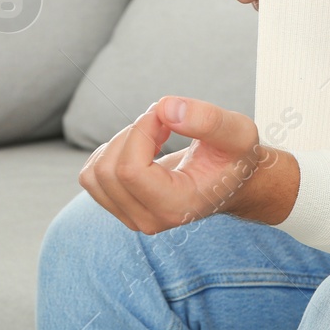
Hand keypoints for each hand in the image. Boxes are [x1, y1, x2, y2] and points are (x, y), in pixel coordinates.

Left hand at [78, 96, 295, 232]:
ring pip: (95, 173)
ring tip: (154, 137)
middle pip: (108, 171)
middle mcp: (150, 220)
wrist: (230, 179)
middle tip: (164, 123)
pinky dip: (111, 151)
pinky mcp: (119, 206)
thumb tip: (165, 108)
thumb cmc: (234, 157)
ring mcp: (131, 217)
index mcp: (178, 207)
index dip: (140, 132)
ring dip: (120, 142)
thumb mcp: (237, 132)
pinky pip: (91, 174)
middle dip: (132, 133)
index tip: (166, 116)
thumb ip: (208, 120)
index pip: (130, 171)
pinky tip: (141, 148)